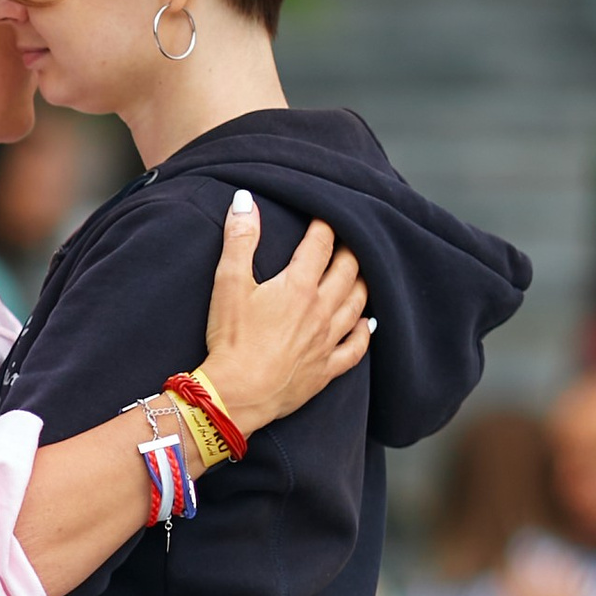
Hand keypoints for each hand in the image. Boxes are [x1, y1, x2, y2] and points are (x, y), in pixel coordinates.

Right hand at [198, 192, 370, 435]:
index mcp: (299, 286)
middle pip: (348, 271)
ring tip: (362, 272)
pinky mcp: (325, 369)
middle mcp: (321, 310)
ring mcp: (327, 341)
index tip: (325, 214)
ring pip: (357, 304)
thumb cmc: (231, 339)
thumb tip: (244, 200)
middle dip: (351, 250)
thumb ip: (239, 239)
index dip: (325, 224)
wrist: (236, 395)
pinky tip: (367, 324)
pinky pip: (355, 348)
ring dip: (363, 284)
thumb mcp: (228, 283)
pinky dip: (365, 333)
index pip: (322, 244)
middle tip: (350, 238)